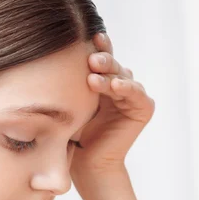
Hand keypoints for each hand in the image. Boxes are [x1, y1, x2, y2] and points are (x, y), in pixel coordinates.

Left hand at [71, 33, 154, 180]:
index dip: (97, 47)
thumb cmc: (72, 133)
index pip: (101, 58)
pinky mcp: (143, 108)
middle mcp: (119, 84)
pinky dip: (127, 87)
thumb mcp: (72, 102)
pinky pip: (136, 93)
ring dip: (110, 74)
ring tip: (94, 76)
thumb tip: (55, 49)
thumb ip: (72, 80)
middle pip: (112, 65)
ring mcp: (133, 95)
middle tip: (90, 59)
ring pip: (122, 76)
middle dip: (102, 61)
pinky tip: (115, 86)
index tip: (87, 37)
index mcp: (102, 79)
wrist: (86, 162)